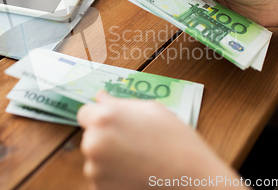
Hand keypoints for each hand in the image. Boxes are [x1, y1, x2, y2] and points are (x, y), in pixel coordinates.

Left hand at [78, 92, 240, 189]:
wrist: (192, 179)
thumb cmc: (176, 141)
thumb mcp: (153, 110)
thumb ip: (121, 103)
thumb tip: (101, 97)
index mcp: (104, 118)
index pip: (85, 113)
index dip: (99, 116)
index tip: (113, 122)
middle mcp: (93, 143)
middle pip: (90, 136)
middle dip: (105, 137)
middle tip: (133, 141)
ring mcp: (95, 169)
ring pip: (95, 158)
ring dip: (109, 157)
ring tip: (138, 158)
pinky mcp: (100, 188)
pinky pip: (101, 177)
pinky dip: (113, 175)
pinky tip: (135, 172)